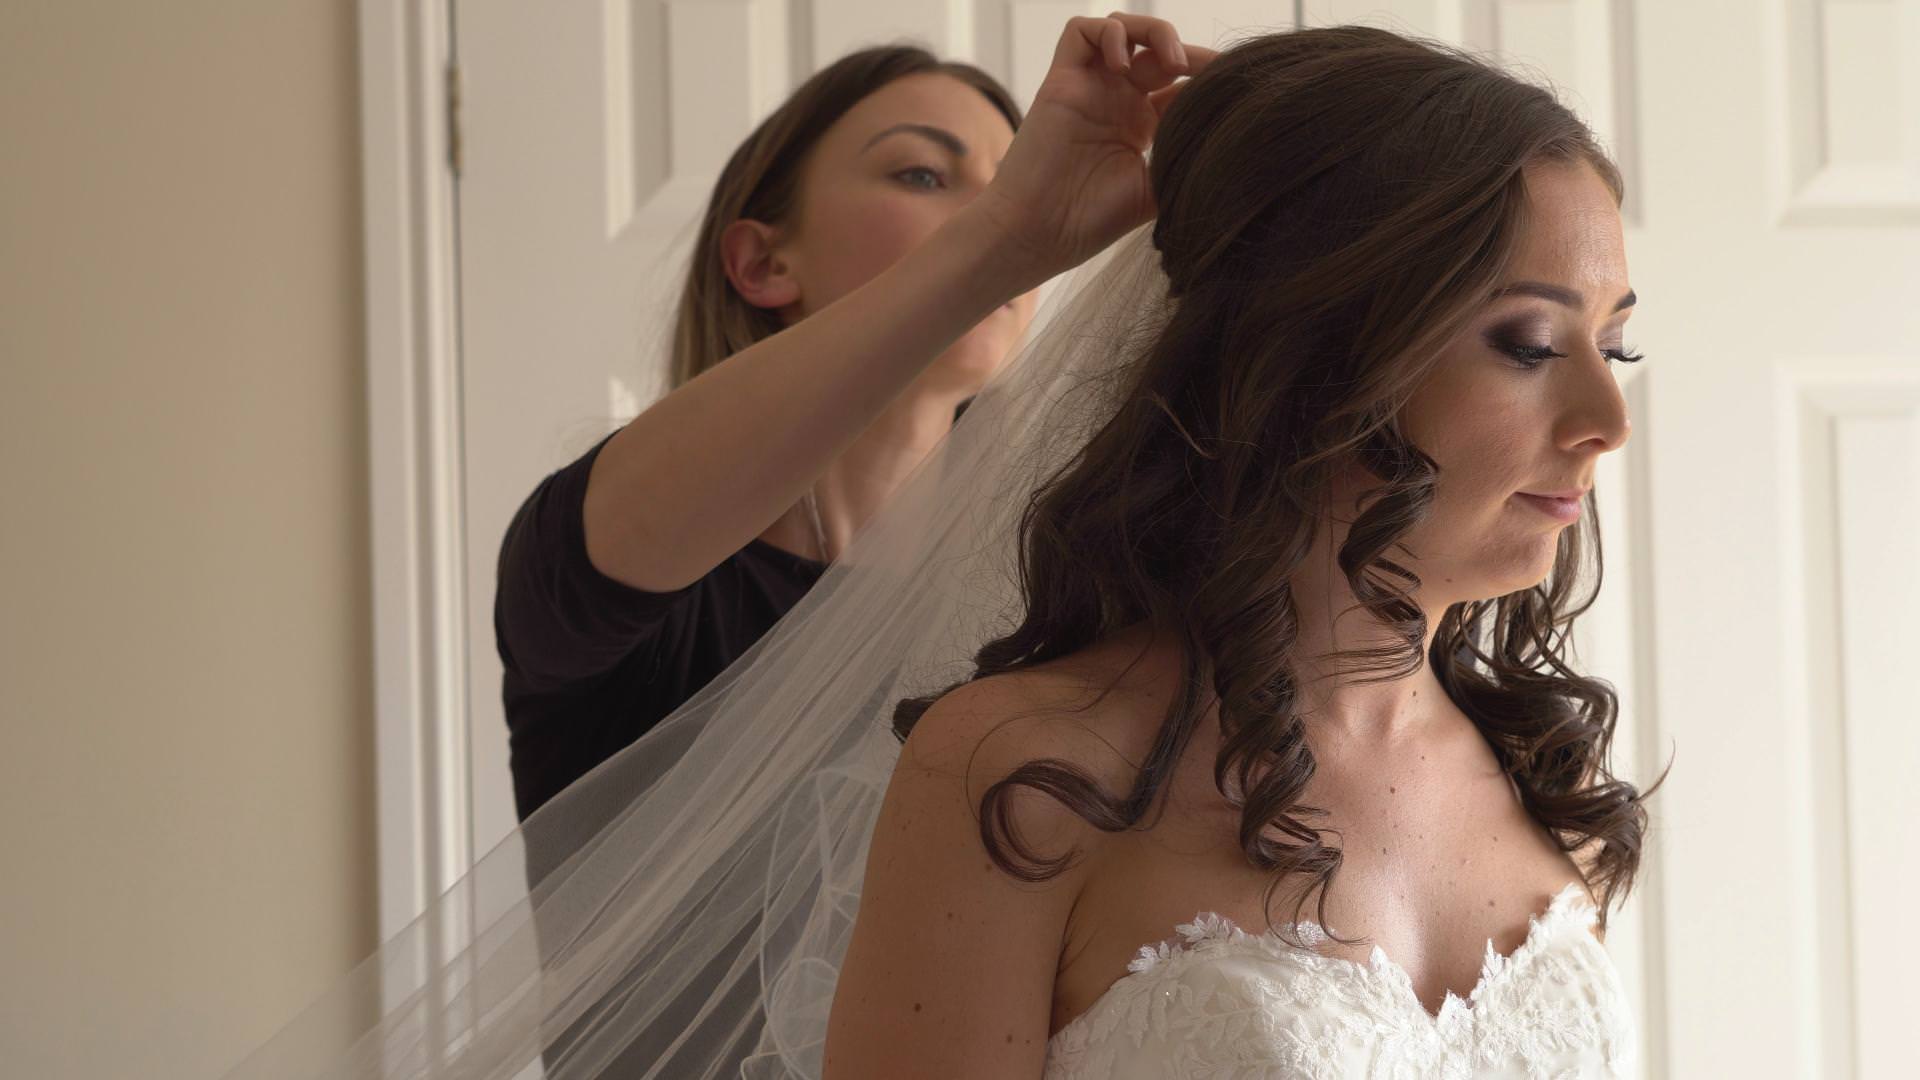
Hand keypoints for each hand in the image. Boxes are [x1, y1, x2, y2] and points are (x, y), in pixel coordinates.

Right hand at [969, 11, 1216, 286]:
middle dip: (1190, 53)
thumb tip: (1234, 151)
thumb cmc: (1089, 222)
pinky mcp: (1060, 82)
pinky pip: (1080, 32)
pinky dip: (1109, 34)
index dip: (1209, 78)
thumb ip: (1185, 164)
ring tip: (1171, 62)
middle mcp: (1116, 102)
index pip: (1181, 83)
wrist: (1037, 234)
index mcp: (1141, 126)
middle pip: (1158, 51)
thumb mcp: (1155, 193)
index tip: (1237, 87)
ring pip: (1123, 30)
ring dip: (1154, 33)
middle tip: (1211, 72)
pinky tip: (1123, 66)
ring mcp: (1089, 89)